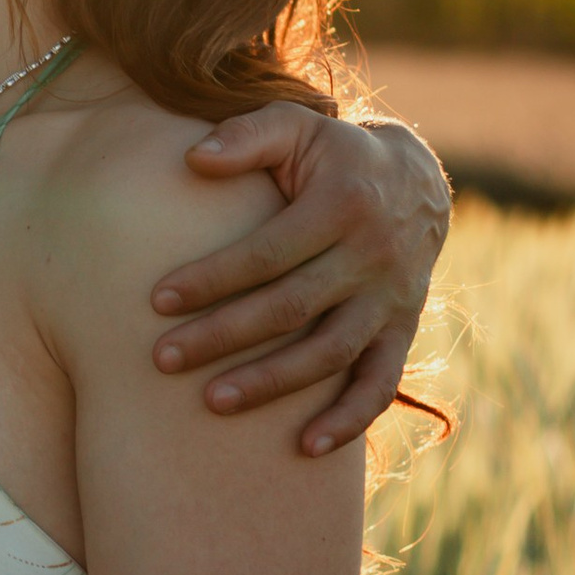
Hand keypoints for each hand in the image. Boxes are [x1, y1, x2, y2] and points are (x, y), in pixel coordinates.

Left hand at [149, 110, 450, 452]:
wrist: (416, 183)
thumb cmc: (333, 155)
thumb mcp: (296, 126)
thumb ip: (246, 135)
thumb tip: (192, 159)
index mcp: (342, 204)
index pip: (266, 253)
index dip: (212, 278)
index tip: (157, 301)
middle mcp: (372, 256)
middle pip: (291, 308)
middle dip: (223, 336)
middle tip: (162, 359)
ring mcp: (391, 299)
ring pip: (330, 353)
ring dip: (272, 383)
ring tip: (212, 403)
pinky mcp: (403, 330)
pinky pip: (380, 384)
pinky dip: (349, 421)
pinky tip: (306, 448)